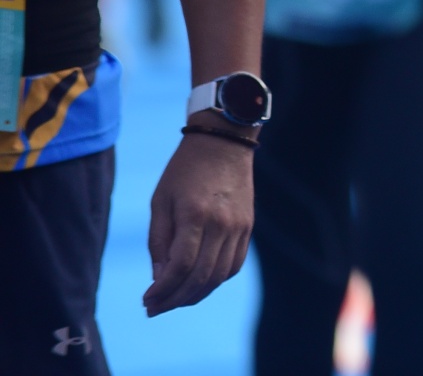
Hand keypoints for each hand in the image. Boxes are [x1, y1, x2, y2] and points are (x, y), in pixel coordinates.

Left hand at [145, 126, 254, 315]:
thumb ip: (159, 241)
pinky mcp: (247, 228)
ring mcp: (239, 227)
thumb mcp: (161, 202)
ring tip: (174, 300)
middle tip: (155, 308)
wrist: (224, 143)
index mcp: (196, 214)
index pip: (181, 266)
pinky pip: (233, 265)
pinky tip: (197, 283)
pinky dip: (215, 280)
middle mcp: (222, 224)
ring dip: (195, 295)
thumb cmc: (184, 171)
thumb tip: (159, 278)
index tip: (146, 301)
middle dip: (175, 299)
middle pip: (201, 277)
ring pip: (219, 276)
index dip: (162, 290)